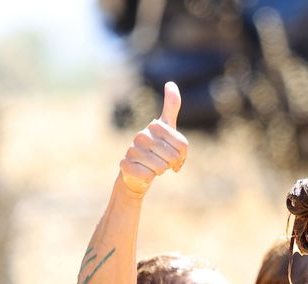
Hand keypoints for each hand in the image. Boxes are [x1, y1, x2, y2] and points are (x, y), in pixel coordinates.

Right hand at [118, 81, 187, 196]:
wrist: (138, 171)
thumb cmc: (156, 149)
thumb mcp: (168, 129)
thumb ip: (171, 106)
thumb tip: (170, 83)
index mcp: (154, 126)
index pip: (182, 145)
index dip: (182, 155)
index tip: (175, 155)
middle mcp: (141, 135)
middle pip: (172, 156)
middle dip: (171, 164)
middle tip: (163, 163)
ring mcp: (131, 150)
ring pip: (160, 167)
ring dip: (160, 171)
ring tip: (153, 167)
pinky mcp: (125, 165)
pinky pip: (148, 175)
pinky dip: (149, 177)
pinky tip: (143, 172)